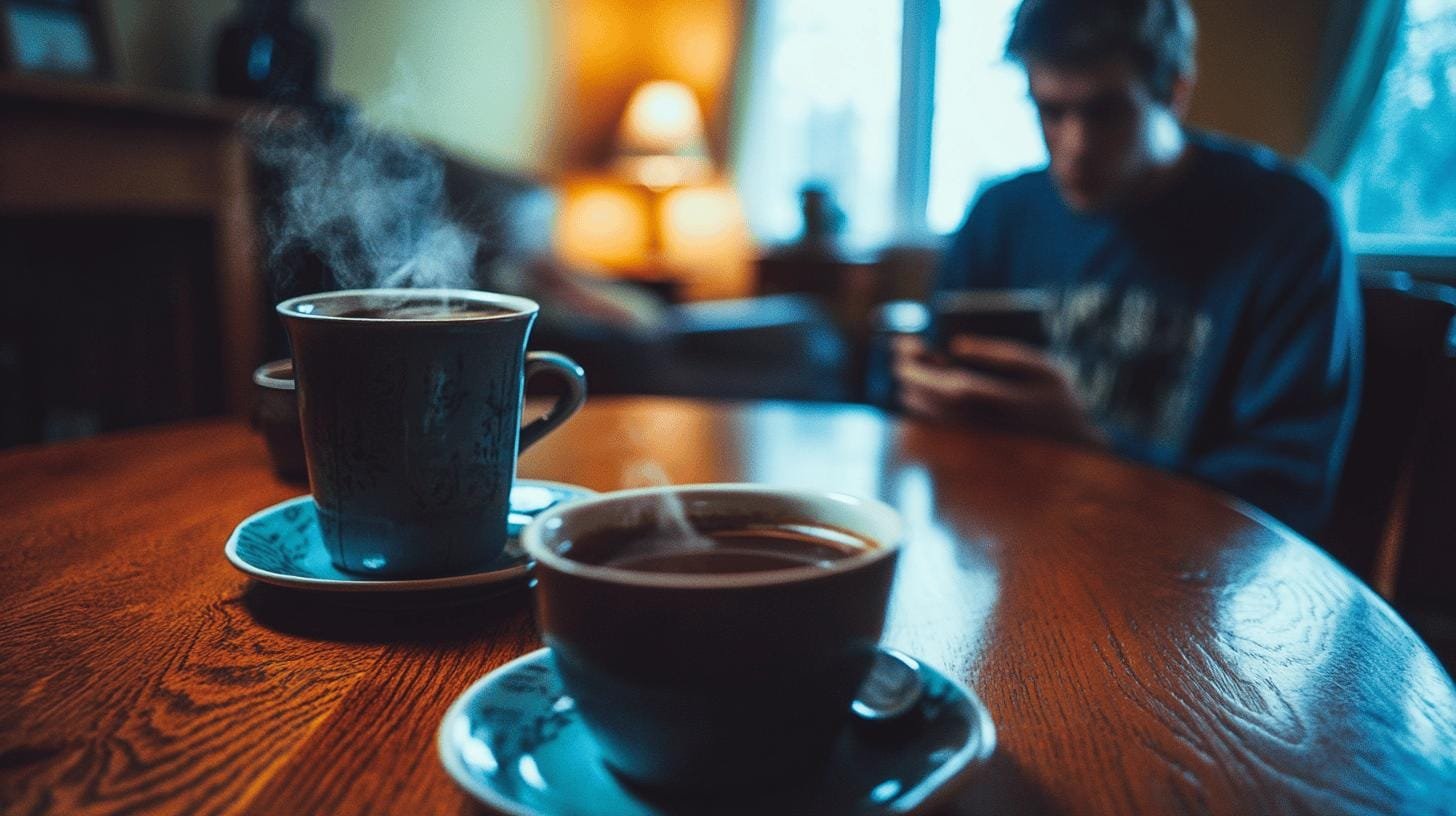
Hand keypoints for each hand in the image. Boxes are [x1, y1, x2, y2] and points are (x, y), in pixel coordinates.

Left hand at [891, 334, 1106, 447]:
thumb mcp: (1042, 367)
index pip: (939, 381)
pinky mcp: (966, 451)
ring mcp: (968, 441)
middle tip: (904, 349)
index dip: (916, 362)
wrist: (1073, 450)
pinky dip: (922, 406)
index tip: (905, 344)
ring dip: (912, 388)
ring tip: (916, 364)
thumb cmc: (1058, 401)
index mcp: (993, 401)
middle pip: (924, 397)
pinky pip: (932, 428)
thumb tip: (956, 344)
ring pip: (923, 414)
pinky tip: (925, 389)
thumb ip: (1000, 353)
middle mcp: (974, 424)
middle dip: (908, 370)